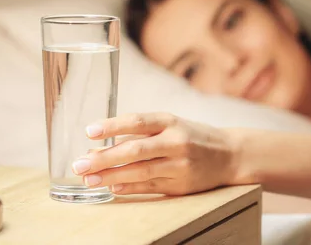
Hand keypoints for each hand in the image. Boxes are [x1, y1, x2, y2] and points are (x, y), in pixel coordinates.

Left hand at [71, 113, 239, 195]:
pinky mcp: (182, 185)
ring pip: (140, 171)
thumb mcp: (171, 125)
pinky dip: (129, 188)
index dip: (112, 126)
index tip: (89, 131)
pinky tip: (112, 188)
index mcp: (171, 121)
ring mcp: (180, 165)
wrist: (230, 155)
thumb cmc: (193, 136)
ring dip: (111, 176)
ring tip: (89, 179)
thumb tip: (100, 143)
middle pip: (135, 149)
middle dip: (104, 157)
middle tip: (79, 163)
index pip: (137, 121)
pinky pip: (150, 187)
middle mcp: (176, 141)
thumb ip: (139, 133)